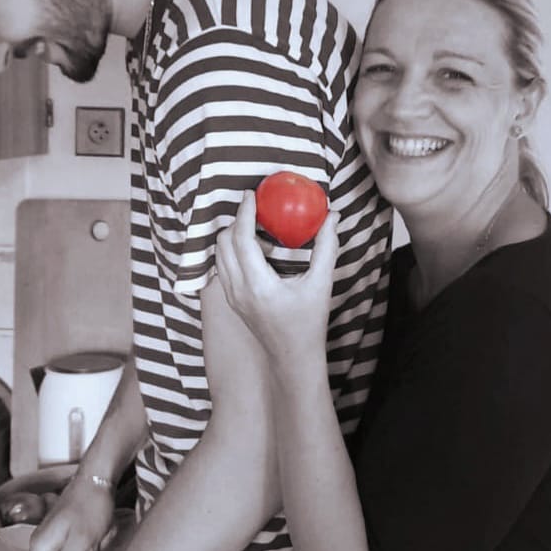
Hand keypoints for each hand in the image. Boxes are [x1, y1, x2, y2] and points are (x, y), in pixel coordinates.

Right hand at [27, 473, 114, 550]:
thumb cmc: (90, 508)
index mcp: (40, 548)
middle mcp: (43, 545)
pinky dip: (93, 545)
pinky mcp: (68, 535)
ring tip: (96, 536)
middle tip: (90, 546)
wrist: (98, 480)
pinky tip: (99, 532)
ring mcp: (56, 539)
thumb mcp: (79, 542)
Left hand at [216, 190, 338, 372]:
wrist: (293, 356)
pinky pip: (222, 267)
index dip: (244, 212)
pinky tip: (252, 249)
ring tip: (252, 225)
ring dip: (231, 235)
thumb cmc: (309, 323)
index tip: (250, 194)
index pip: (241, 238)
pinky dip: (231, 251)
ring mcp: (231, 296)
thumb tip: (332, 216)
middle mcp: (238, 289)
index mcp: (258, 284)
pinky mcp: (231, 300)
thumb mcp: (321, 283)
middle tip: (253, 207)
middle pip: (223, 242)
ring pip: (218, 254)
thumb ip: (326, 247)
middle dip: (235, 220)